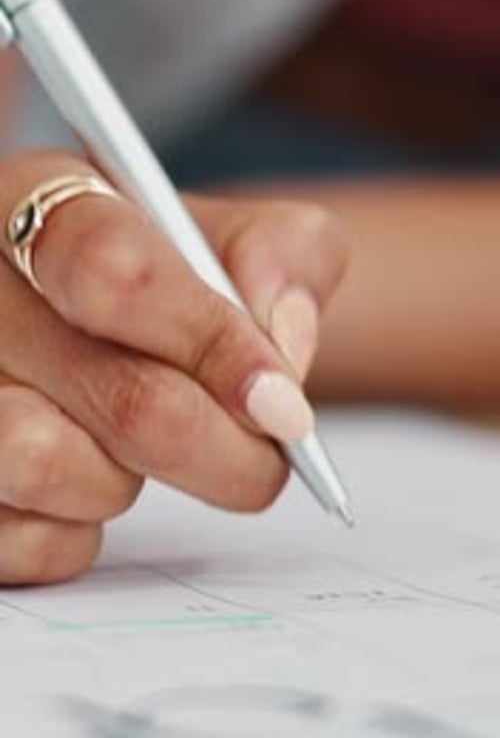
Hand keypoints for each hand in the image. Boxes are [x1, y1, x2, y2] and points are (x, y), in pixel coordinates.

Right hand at [0, 150, 346, 584]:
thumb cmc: (164, 274)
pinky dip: (73, 532)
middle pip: (114, 392)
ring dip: (124, 481)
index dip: (212, 343)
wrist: (103, 325)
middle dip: (220, 447)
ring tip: (133, 447)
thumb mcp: (232, 235)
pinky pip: (23, 537)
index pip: (115, 270)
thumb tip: (281, 351)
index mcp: (38, 201)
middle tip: (264, 457)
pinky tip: (79, 482)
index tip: (284, 406)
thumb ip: (284, 254)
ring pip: (48, 465)